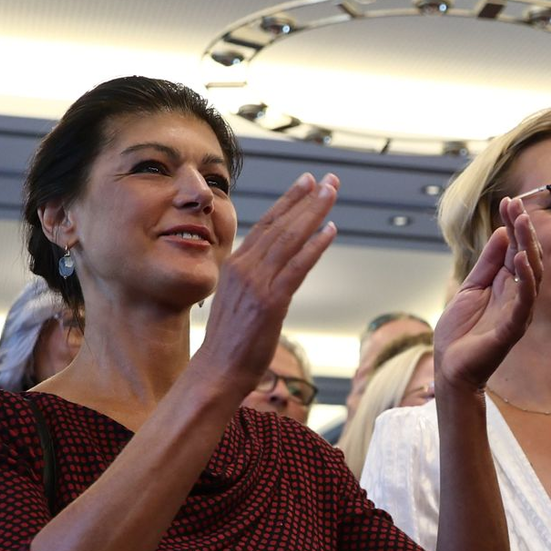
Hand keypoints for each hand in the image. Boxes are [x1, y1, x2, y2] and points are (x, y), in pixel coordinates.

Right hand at [198, 172, 338, 395]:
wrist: (218, 370)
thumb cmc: (230, 343)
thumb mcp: (237, 302)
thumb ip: (253, 281)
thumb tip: (273, 273)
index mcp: (234, 265)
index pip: (265, 225)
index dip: (288, 202)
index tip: (306, 183)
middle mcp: (243, 268)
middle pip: (280, 225)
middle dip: (307, 199)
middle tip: (329, 181)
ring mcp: (256, 283)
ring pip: (289, 239)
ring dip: (314, 213)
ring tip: (332, 194)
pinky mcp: (270, 301)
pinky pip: (297, 267)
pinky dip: (314, 247)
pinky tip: (330, 231)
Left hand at [433, 196, 541, 392]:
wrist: (450, 366)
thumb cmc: (459, 332)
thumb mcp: (470, 287)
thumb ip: (487, 263)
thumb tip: (501, 232)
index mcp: (505, 285)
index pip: (515, 249)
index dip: (513, 225)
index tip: (509, 201)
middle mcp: (516, 296)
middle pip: (527, 257)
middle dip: (523, 230)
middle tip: (516, 205)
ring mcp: (517, 312)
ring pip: (531, 275)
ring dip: (527, 247)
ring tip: (522, 223)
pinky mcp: (512, 328)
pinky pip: (524, 301)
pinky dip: (524, 279)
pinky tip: (520, 258)